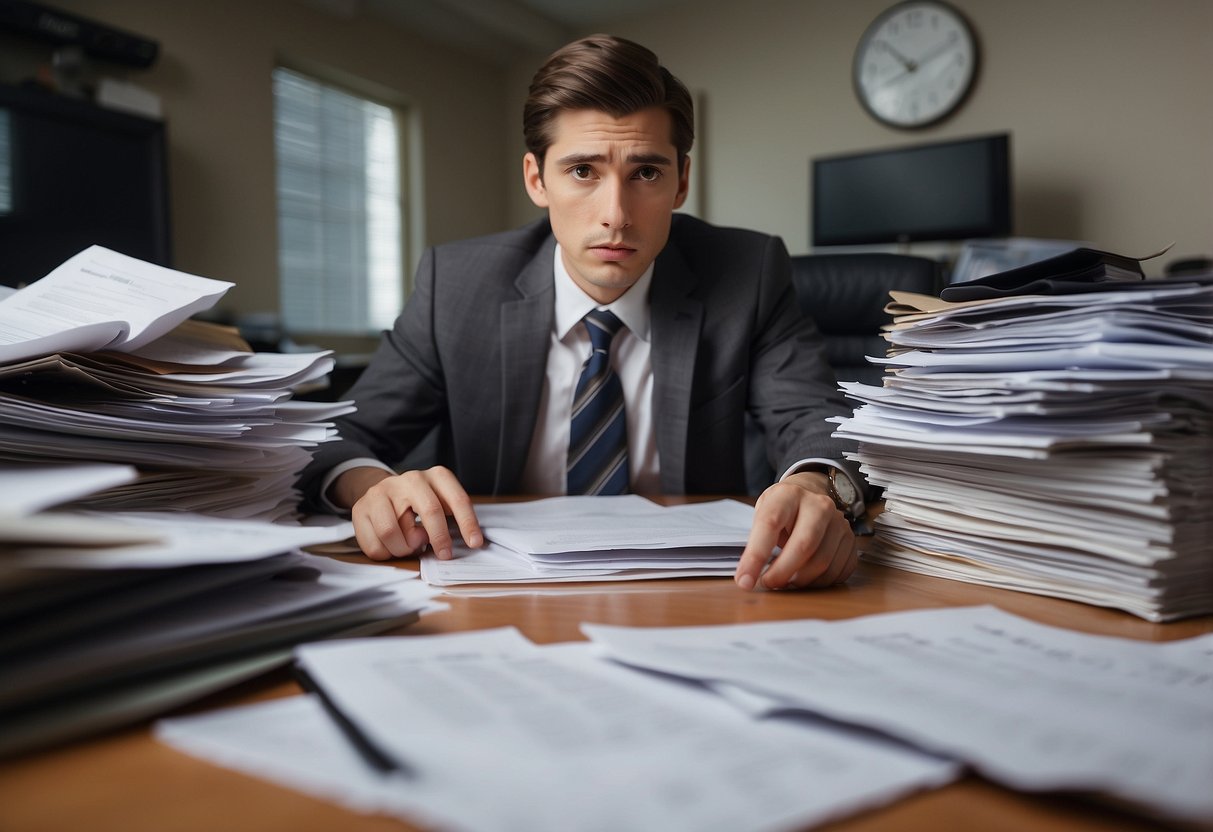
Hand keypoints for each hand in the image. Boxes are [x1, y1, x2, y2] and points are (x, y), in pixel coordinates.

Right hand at [332, 466, 483, 561]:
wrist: (382, 492)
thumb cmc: (419, 503)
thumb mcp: (440, 503)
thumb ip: (447, 520)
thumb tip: (445, 547)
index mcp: (436, 476)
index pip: (457, 499)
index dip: (468, 523)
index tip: (475, 543)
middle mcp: (409, 479)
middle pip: (430, 510)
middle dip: (439, 538)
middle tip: (444, 555)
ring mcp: (382, 492)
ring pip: (392, 531)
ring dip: (404, 548)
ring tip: (409, 546)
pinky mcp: (360, 508)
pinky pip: (374, 544)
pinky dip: (386, 553)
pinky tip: (392, 547)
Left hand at [734, 471, 857, 590]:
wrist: (811, 495)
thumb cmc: (782, 509)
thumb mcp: (764, 512)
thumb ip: (757, 541)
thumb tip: (747, 577)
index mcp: (789, 495)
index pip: (770, 524)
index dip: (755, 556)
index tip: (744, 581)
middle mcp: (818, 505)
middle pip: (804, 545)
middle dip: (782, 573)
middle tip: (768, 584)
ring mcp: (839, 522)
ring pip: (823, 562)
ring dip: (801, 581)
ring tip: (786, 581)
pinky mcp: (851, 540)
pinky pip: (839, 571)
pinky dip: (820, 583)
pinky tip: (806, 579)